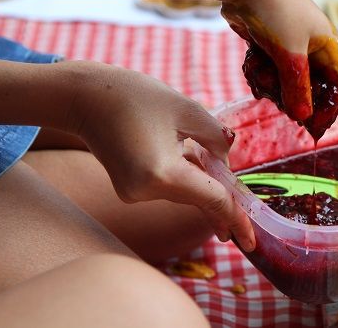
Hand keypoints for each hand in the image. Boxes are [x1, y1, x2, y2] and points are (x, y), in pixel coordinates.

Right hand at [67, 62, 254, 250]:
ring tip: (190, 139)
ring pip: (185, 192)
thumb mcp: (190, 110)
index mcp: (162, 174)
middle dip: (222, 196)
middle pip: (198, 198)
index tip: (252, 241)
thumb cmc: (137, 96)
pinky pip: (169, 187)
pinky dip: (183, 176)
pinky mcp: (129, 191)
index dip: (237, 217)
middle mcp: (145, 192)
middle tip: (246, 212)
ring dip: (201, 177)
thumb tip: (228, 171)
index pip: (212, 200)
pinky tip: (178, 147)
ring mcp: (133, 195)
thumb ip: (217, 142)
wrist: (85, 97)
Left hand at [221, 0, 337, 139]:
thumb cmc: (275, 13)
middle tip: (283, 109)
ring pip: (287, 80)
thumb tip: (303, 117)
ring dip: (273, 84)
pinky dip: (260, 72)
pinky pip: (269, 69)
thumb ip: (297, 88)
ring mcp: (289, 44)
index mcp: (328, 44)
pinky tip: (251, 65)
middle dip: (295, 97)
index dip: (331, 108)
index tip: (315, 129)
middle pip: (311, 86)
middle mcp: (312, 45)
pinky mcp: (268, 44)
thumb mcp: (289, 54)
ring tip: (259, 75)